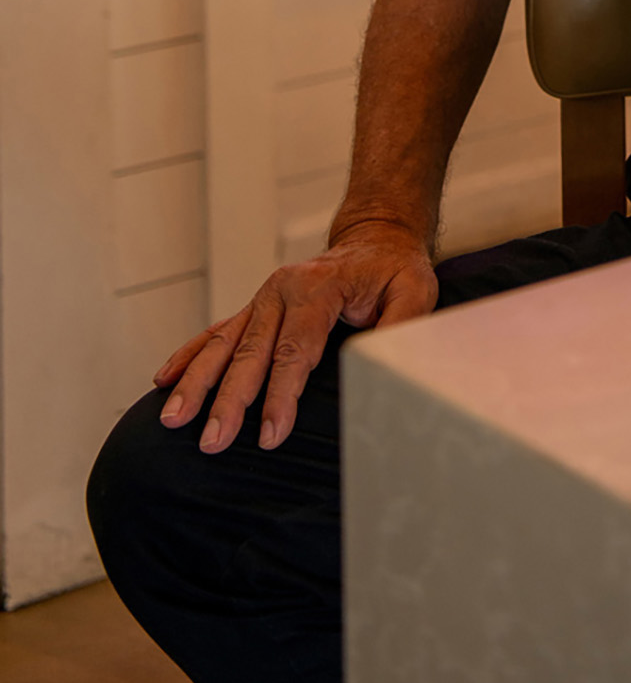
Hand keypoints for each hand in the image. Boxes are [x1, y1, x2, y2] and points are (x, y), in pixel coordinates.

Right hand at [152, 220, 437, 454]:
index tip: (269, 436)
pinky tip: (164, 380)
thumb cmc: (394, 271)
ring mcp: (264, 298)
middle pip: (251, 352)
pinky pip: (216, 332)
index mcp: (318, 288)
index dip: (281, 395)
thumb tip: (381, 360)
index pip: (296, 350)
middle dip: (229, 400)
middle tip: (212, 442)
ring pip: (223, 344)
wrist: (374, 239)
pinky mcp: (255, 308)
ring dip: (196, 383)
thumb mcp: (414, 290)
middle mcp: (282, 290)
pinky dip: (189, 355)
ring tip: (172, 420)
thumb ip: (400, 324)